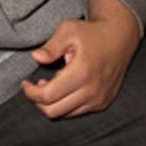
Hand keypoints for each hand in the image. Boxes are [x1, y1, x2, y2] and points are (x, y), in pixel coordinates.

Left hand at [21, 0, 139, 117]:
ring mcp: (99, 99)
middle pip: (53, 110)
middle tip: (35, 86)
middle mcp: (92, 91)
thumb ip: (51, 46)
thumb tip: (36, 57)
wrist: (119, 39)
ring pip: (65, 114)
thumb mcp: (69, 30)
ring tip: (49, 85)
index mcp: (81, 73)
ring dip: (52, 104)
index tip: (25, 83)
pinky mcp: (103, 103)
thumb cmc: (91, 33)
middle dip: (38, 101)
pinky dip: (66, 104)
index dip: (30, 92)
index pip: (48, 95)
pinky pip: (78, 112)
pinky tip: (64, 89)